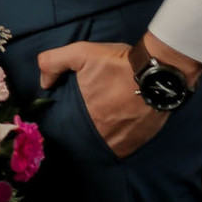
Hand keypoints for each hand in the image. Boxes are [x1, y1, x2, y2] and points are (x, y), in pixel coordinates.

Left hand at [37, 40, 167, 158]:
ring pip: (103, 144)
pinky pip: (120, 149)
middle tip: (92, 114)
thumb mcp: (80, 53)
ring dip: (101, 135)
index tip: (72, 111)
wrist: (157, 72)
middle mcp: (100, 134)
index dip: (67, 120)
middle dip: (84, 128)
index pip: (67, 127)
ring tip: (105, 121)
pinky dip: (117, 141)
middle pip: (85, 136)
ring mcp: (120, 142)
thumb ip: (54, 62)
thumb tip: (44, 83)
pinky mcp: (136, 144)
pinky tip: (119, 126)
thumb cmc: (118, 63)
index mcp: (84, 116)